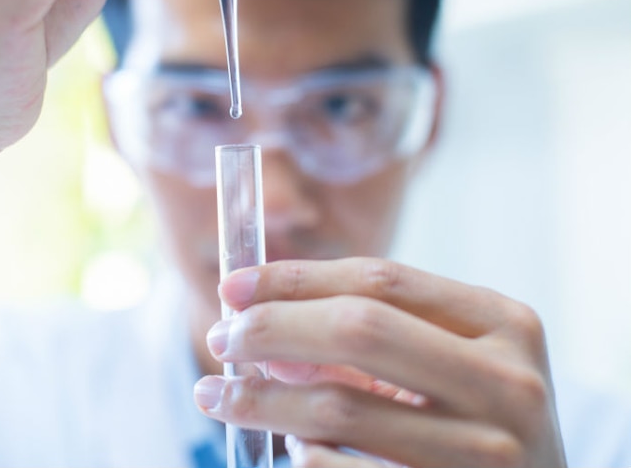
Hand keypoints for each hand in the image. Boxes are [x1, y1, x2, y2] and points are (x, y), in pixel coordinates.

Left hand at [194, 258, 566, 467]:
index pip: (380, 279)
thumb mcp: (450, 365)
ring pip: (339, 408)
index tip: (233, 287)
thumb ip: (371, 338)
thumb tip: (261, 324)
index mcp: (504, 324)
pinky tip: (291, 448)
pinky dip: (306, 457)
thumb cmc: (480, 424)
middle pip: (357, 328)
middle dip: (270, 328)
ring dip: (262, 399)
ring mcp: (488, 454)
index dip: (295, 278)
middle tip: (220, 340)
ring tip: (222, 395)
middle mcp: (508, 383)